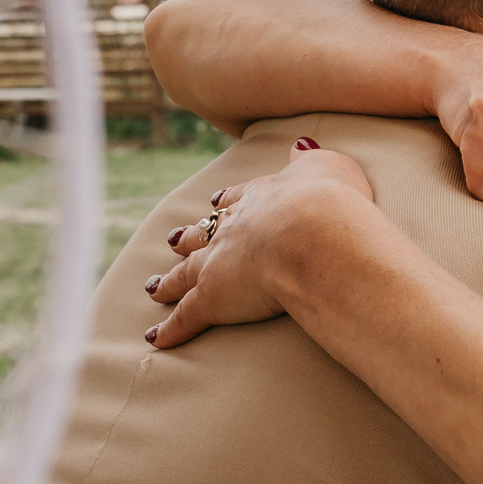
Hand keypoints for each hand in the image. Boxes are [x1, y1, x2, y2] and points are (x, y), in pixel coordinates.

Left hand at [145, 139, 375, 348]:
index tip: (215, 203)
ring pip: (185, 274)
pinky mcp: (212, 300)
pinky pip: (186, 317)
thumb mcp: (327, 168)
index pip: (237, 201)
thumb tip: (300, 145)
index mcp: (260, 200)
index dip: (226, 204)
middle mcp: (232, 230)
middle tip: (174, 241)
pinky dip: (169, 329)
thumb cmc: (328, 204)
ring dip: (169, 282)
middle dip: (189, 239)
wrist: (311, 237)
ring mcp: (217, 265)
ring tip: (155, 288)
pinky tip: (155, 337)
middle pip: (203, 235)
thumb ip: (310, 160)